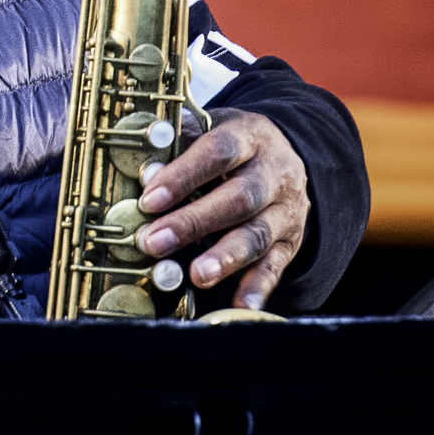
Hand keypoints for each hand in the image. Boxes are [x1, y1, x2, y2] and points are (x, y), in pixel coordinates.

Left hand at [135, 110, 308, 309]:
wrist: (284, 157)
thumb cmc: (233, 148)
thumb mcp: (212, 129)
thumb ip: (181, 142)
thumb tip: (143, 160)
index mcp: (249, 137)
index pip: (218, 152)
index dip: (183, 176)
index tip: (150, 199)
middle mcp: (274, 173)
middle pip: (238, 198)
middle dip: (194, 222)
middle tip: (155, 242)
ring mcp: (285, 210)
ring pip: (258, 234)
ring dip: (226, 257)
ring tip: (197, 275)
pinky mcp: (290, 242)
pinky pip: (275, 266)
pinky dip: (257, 287)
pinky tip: (239, 304)